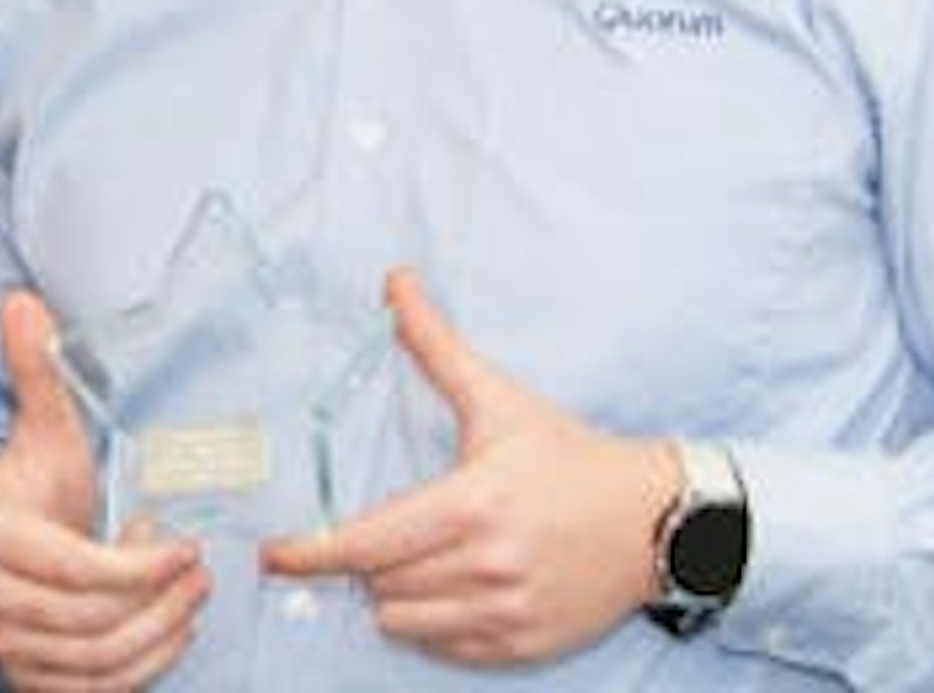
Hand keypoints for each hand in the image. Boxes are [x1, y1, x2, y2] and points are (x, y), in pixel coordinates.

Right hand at [0, 290, 205, 692]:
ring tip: (192, 600)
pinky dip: (142, 670)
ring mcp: (8, 649)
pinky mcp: (29, 683)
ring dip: (160, 635)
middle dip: (160, 601)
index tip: (186, 546)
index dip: (140, 565)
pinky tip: (169, 634)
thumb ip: (37, 373)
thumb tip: (21, 300)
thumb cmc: (31, 490)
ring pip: (100, 662)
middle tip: (201, 573)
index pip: (76, 571)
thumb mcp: (41, 433)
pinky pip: (95, 692)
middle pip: (94, 622)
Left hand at [261, 267, 680, 665]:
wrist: (659, 520)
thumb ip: (435, 345)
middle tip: (378, 534)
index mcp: (472, 505)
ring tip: (415, 561)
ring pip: (405, 622)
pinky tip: (447, 590)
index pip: (367, 543)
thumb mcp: (500, 398)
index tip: (274, 555)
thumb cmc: (570, 457)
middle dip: (364, 560)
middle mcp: (488, 566)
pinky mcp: (528, 646)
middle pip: (379, 582)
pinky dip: (433, 625)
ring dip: (394, 595)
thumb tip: (394, 281)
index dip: (311, 553)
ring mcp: (509, 613)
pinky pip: (447, 650)